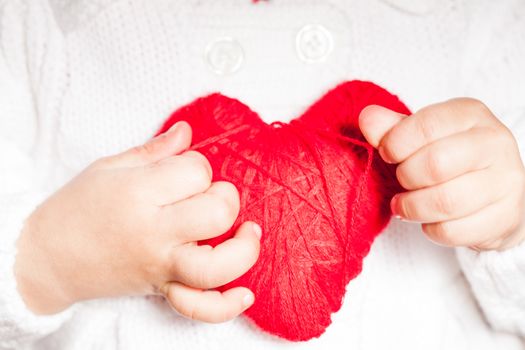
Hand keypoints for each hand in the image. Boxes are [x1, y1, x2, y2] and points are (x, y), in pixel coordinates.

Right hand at [15, 122, 260, 321]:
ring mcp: (161, 265)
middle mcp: (154, 232)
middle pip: (217, 212)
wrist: (48, 258)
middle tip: (209, 195)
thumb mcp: (110, 167)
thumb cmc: (77, 207)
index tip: (185, 170)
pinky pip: (200, 307)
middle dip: (225, 197)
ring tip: (246, 231)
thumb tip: (187, 130)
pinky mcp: (162, 289)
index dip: (198, 165)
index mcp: (139, 194)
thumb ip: (156, 150)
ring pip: (218, 265)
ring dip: (243, 247)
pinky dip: (226, 306)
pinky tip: (245, 294)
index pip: (197, 171)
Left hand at [359, 98, 524, 250]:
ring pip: (445, 202)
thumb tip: (367, 118)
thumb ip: (392, 128)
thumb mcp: (421, 137)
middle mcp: (495, 143)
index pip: (426, 125)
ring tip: (404, 205)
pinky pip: (454, 231)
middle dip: (406, 178)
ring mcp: (506, 181)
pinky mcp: (506, 217)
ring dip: (413, 208)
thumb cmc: (450, 159)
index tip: (387, 154)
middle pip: (435, 165)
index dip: (395, 144)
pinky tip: (430, 220)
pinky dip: (431, 230)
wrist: (495, 193)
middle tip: (401, 181)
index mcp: (471, 114)